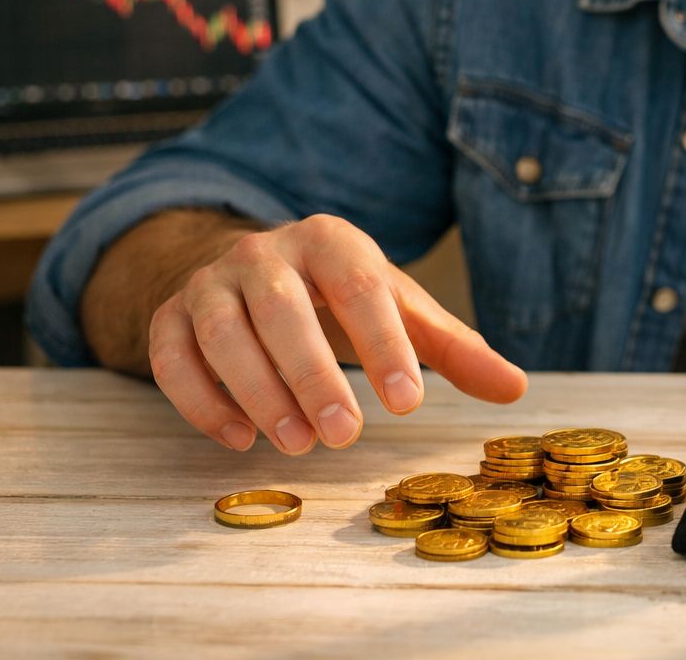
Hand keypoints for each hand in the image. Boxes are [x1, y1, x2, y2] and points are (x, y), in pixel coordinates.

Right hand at [147, 213, 526, 454]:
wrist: (252, 268)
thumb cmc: (340, 295)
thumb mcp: (400, 309)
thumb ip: (454, 349)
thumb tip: (516, 388)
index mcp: (331, 241)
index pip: (361, 288)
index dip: (384, 346)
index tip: (409, 404)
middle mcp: (265, 253)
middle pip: (284, 309)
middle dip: (314, 375)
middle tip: (346, 436)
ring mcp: (210, 281)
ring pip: (221, 331)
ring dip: (258, 391)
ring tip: (298, 443)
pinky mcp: (169, 313)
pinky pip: (170, 354)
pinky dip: (199, 399)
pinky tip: (238, 439)